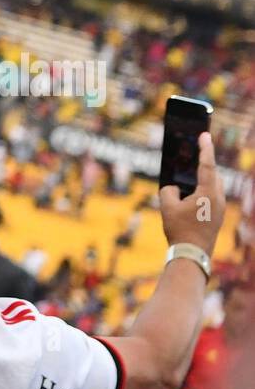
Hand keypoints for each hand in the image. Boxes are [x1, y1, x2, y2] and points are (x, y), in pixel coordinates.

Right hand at [159, 132, 225, 254]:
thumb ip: (168, 191)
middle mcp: (219, 197)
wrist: (192, 254)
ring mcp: (221, 208)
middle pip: (213, 174)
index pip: (207, 164)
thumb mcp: (167, 207)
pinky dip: (202, 193)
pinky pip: (212, 198)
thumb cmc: (179, 229)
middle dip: (204, 164)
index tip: (204, 134)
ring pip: (213, 187)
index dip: (205, 148)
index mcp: (208, 191)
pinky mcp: (219, 216)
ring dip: (202, 180)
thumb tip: (173, 188)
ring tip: (189, 178)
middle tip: (195, 154)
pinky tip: (190, 198)